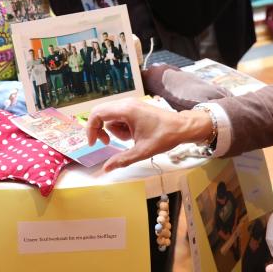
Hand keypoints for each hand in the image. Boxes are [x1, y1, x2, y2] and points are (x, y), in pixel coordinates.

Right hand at [85, 99, 212, 170]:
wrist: (182, 127)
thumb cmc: (164, 137)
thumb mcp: (142, 151)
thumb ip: (122, 160)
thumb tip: (105, 169)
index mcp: (126, 110)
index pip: (97, 113)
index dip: (91, 129)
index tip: (93, 144)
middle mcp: (126, 103)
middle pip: (101, 113)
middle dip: (100, 130)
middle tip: (107, 144)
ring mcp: (131, 104)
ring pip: (111, 117)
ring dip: (115, 130)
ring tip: (130, 139)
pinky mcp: (135, 108)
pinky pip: (120, 116)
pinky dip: (122, 127)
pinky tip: (133, 135)